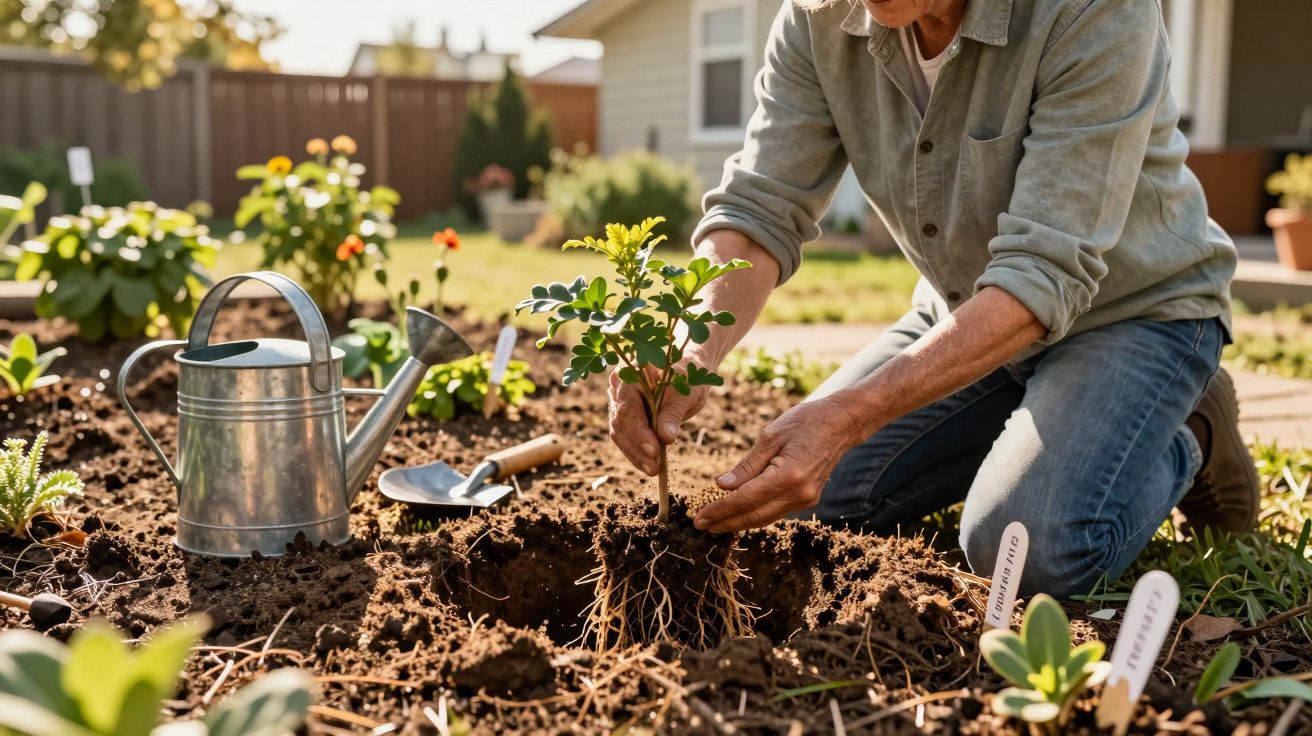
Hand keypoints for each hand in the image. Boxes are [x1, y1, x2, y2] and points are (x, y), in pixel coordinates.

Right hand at [607, 365, 709, 475]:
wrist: (686, 378)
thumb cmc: (687, 378)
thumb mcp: (685, 393)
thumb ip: (673, 413)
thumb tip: (666, 438)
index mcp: (630, 375)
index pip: (628, 408)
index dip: (639, 432)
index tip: (655, 450)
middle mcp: (618, 390)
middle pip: (621, 424)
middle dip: (638, 447)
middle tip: (655, 466)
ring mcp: (619, 405)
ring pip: (620, 434)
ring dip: (636, 455)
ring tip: (654, 470)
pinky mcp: (625, 420)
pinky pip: (626, 439)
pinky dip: (637, 454)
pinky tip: (650, 466)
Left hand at [694, 396, 866, 532]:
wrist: (842, 423)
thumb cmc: (805, 422)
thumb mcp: (770, 437)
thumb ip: (746, 466)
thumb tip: (721, 486)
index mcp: (786, 476)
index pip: (744, 500)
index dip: (719, 510)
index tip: (699, 517)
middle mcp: (798, 494)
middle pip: (753, 516)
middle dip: (725, 523)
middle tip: (700, 525)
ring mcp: (805, 499)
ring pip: (765, 518)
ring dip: (739, 522)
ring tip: (715, 522)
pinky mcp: (808, 498)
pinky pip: (776, 511)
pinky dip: (756, 514)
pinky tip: (739, 513)